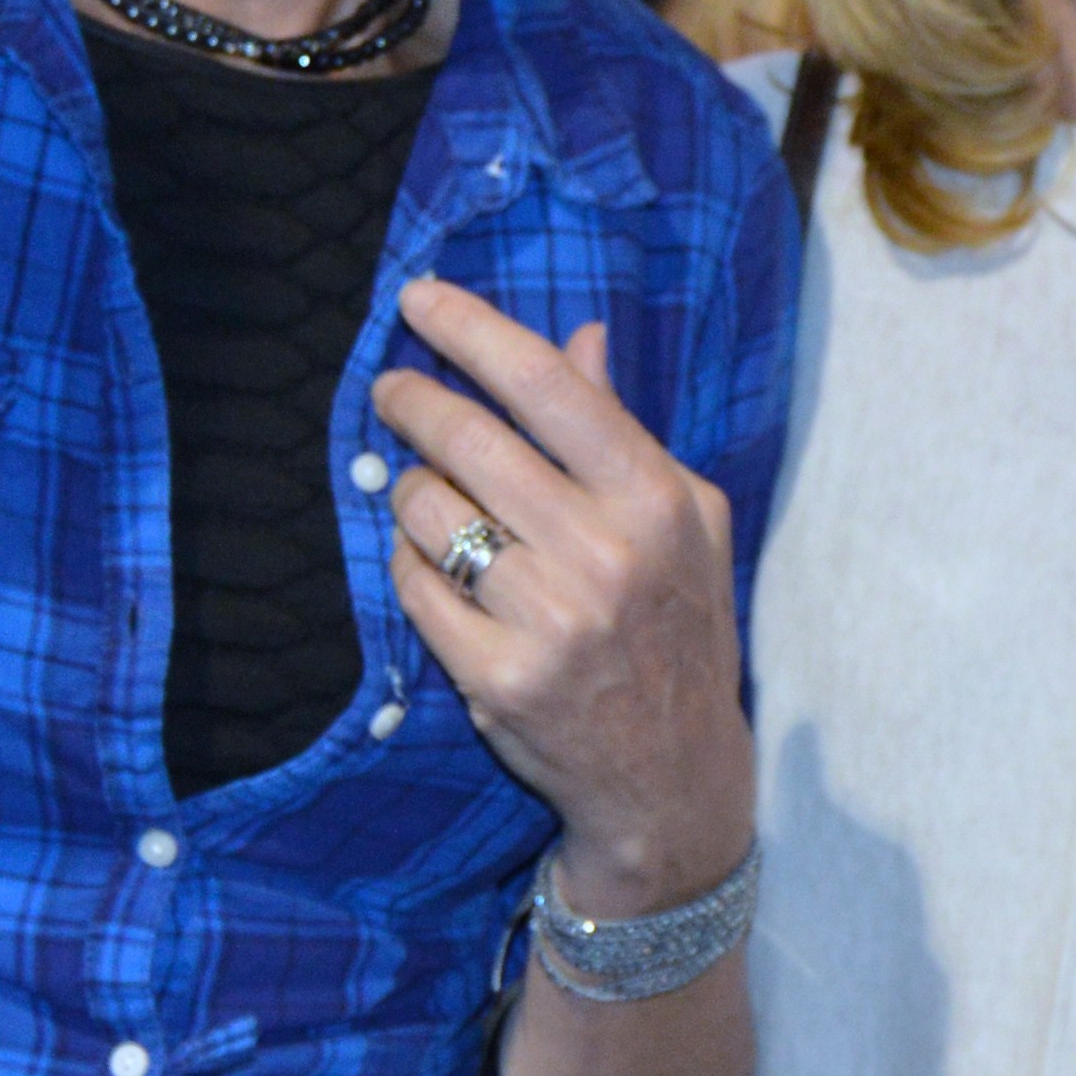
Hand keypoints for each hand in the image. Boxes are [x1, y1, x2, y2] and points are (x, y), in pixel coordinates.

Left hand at [370, 279, 752, 908]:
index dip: (472, 330)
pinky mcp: (496, 680)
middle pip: (469, 440)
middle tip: (391, 392)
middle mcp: (605, 555)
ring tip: (429, 499)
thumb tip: (581, 336)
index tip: (420, 299)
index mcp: (656, 500)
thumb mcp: (684, 522)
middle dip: (411, 402)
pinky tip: (439, 572)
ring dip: (411, 492)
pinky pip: (415, 588)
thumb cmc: (677, 629)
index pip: (548, 386)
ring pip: (429, 512)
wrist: (670, 776)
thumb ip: (624, 430)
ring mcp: (548, 622)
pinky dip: (413, 568)